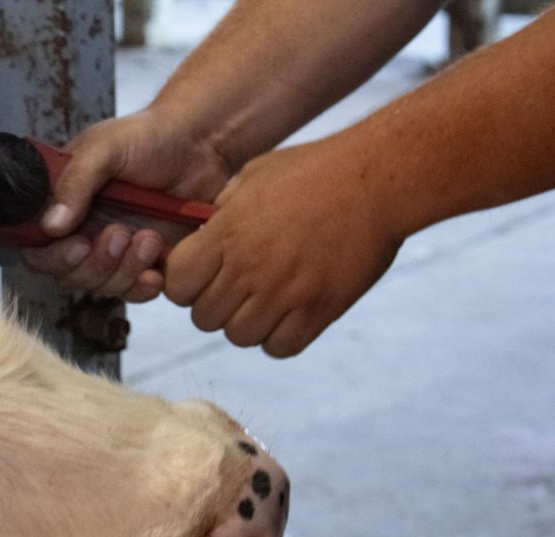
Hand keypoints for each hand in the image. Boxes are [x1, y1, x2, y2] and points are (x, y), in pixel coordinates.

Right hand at [21, 105, 231, 301]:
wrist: (200, 142)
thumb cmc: (148, 136)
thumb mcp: (103, 148)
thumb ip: (74, 183)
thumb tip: (50, 226)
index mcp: (63, 205)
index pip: (38, 248)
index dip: (52, 257)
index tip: (78, 244)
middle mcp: (83, 231)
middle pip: (68, 275)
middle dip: (94, 264)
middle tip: (120, 234)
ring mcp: (114, 251)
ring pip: (101, 287)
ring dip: (123, 271)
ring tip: (150, 237)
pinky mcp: (145, 263)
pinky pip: (134, 292)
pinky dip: (142, 287)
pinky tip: (156, 270)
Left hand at [164, 135, 405, 356]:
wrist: (378, 179)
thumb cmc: (315, 169)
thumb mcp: (254, 175)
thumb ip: (223, 210)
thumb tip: (202, 234)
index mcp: (226, 233)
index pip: (177, 284)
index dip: (184, 284)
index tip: (201, 276)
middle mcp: (249, 267)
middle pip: (203, 317)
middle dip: (213, 306)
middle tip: (236, 289)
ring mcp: (284, 292)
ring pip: (238, 336)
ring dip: (246, 324)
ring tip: (264, 301)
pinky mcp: (318, 310)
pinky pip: (279, 347)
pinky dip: (279, 338)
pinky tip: (289, 315)